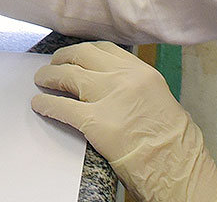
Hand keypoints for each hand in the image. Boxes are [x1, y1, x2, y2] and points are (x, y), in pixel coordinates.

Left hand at [31, 42, 216, 201]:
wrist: (176, 166)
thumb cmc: (174, 142)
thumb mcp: (160, 99)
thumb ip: (137, 87)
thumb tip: (116, 87)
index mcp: (142, 72)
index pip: (105, 50)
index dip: (85, 51)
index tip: (76, 54)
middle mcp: (124, 78)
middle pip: (82, 56)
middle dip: (63, 58)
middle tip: (53, 64)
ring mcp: (108, 97)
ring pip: (68, 76)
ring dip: (49, 76)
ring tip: (41, 79)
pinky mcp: (94, 122)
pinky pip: (62, 107)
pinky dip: (47, 104)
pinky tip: (40, 104)